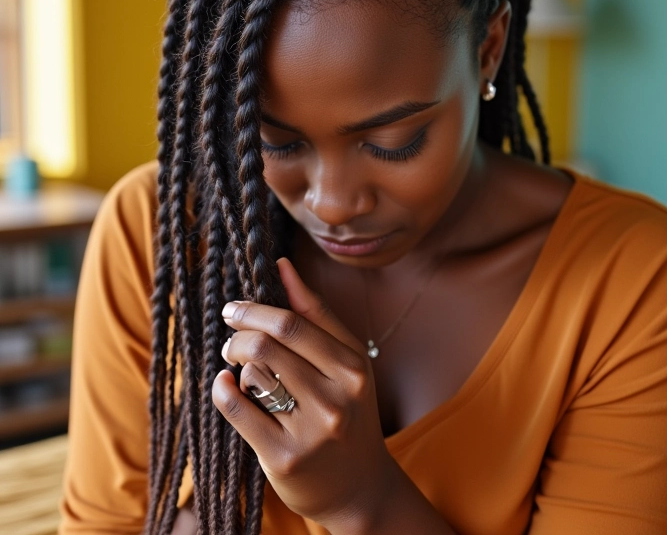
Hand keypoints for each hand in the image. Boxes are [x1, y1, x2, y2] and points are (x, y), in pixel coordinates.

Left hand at [211, 258, 395, 528]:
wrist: (359, 488)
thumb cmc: (348, 412)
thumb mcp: (346, 362)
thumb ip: (316, 313)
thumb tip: (282, 264)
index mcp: (353, 367)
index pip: (294, 321)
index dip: (255, 309)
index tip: (233, 308)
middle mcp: (337, 397)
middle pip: (268, 344)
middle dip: (238, 334)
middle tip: (230, 339)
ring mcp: (311, 430)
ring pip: (252, 374)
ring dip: (238, 368)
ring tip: (246, 376)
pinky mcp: (284, 459)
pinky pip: (237, 410)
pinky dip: (221, 392)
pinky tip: (223, 387)